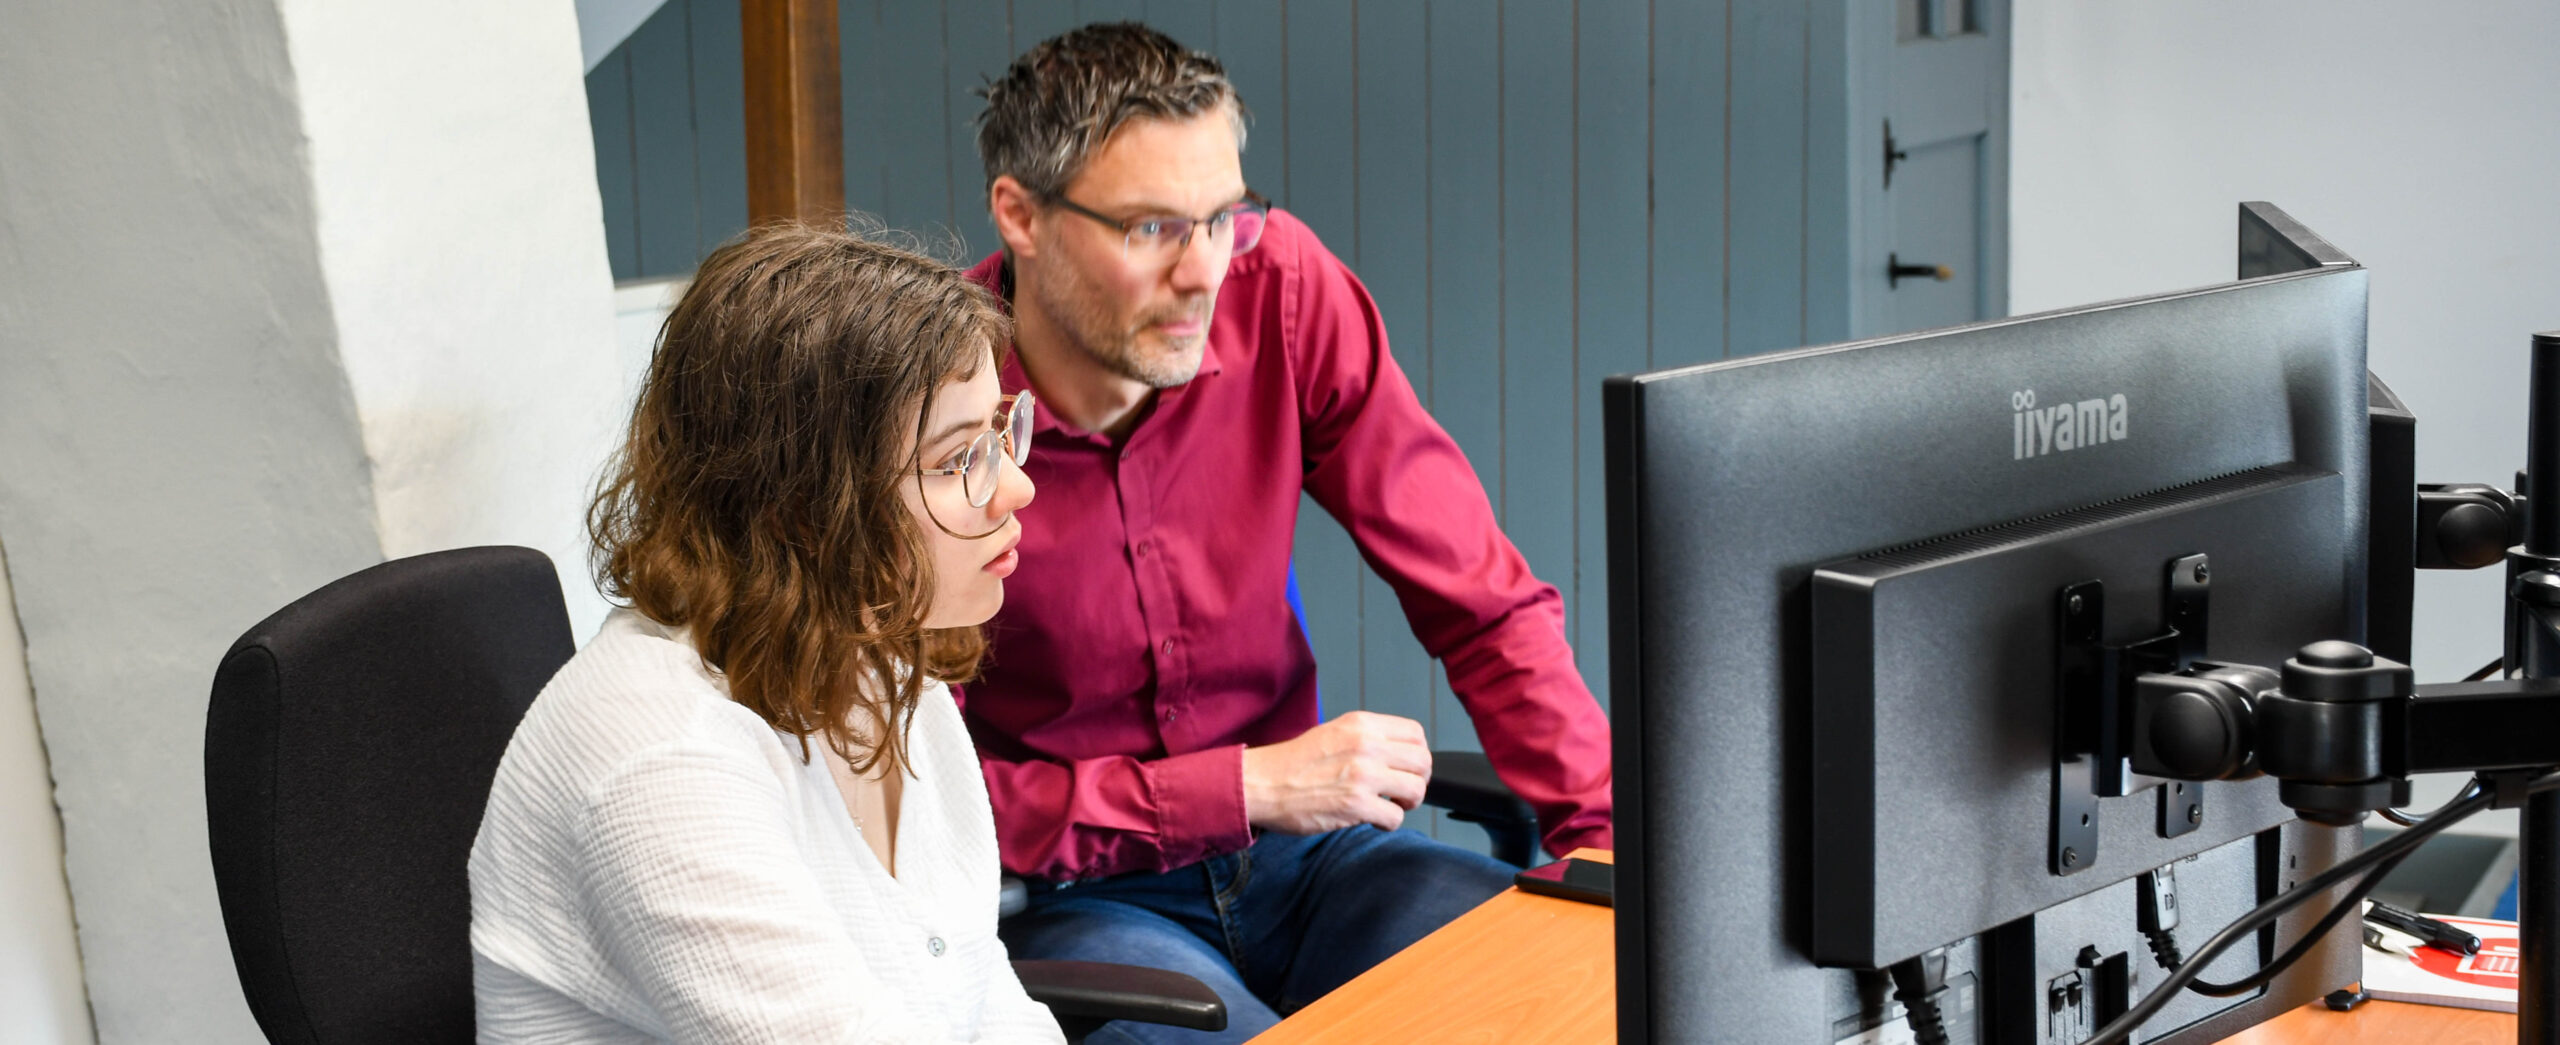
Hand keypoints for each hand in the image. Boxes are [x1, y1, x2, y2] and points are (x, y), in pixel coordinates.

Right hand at [1240, 711, 1431, 833]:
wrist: (1262, 784)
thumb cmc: (1293, 763)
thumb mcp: (1333, 732)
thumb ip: (1367, 738)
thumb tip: (1398, 754)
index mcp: (1362, 724)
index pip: (1416, 733)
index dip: (1417, 754)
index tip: (1406, 767)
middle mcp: (1367, 745)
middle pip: (1423, 762)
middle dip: (1418, 780)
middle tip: (1402, 791)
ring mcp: (1363, 775)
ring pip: (1416, 789)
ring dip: (1408, 803)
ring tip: (1391, 806)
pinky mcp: (1356, 804)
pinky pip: (1396, 817)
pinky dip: (1388, 823)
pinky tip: (1372, 819)